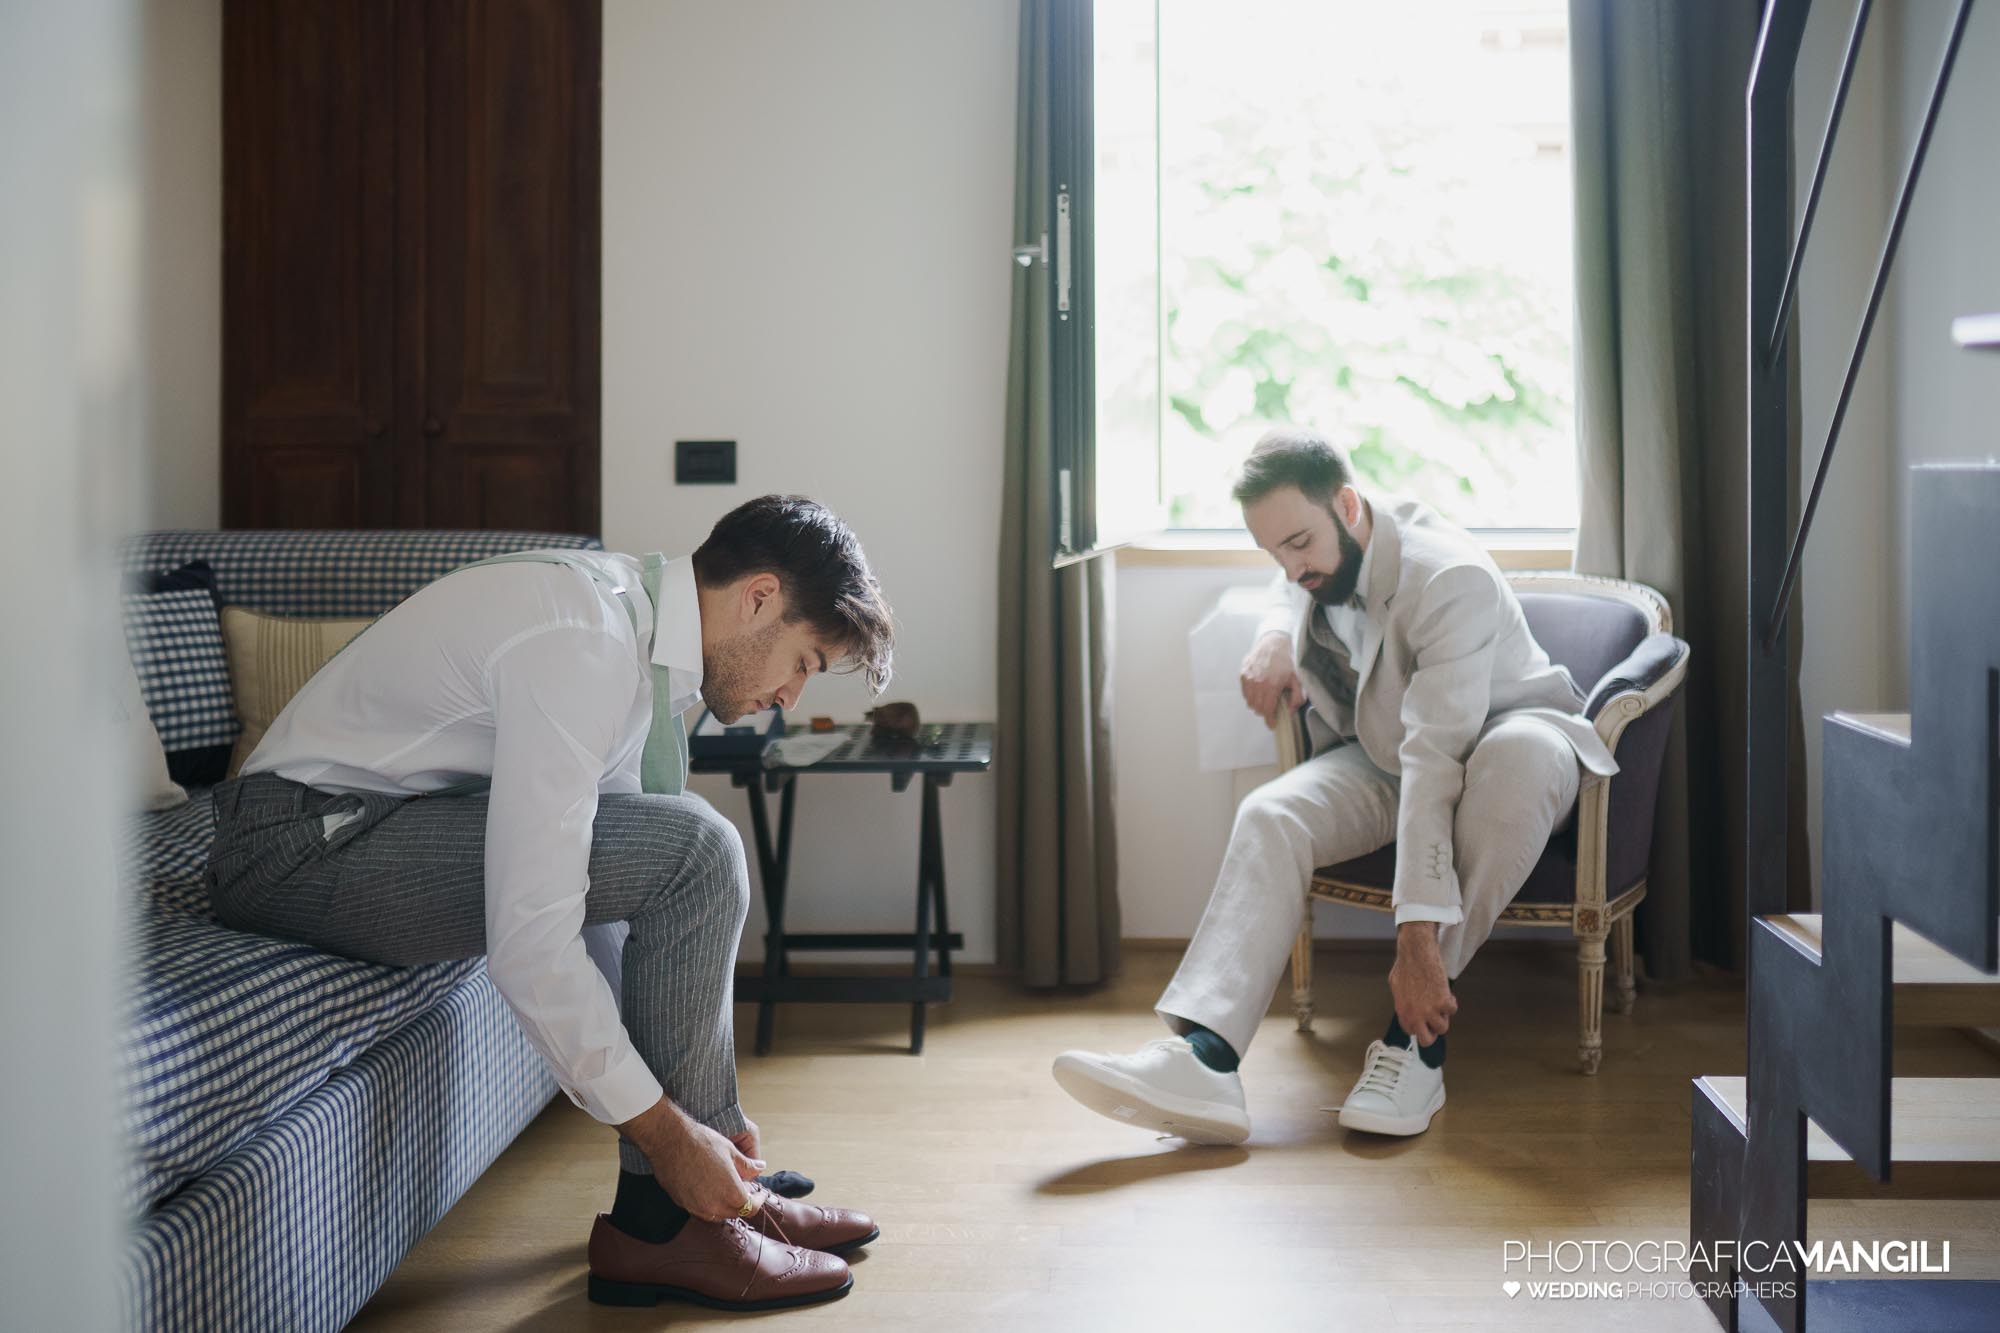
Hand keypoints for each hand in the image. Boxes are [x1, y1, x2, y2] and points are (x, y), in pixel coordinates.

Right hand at [622, 1098, 763, 1222]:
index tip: (759, 1193)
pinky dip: (710, 1204)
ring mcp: (696, 1207)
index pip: (750, 1208)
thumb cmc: (702, 1142)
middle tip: (745, 1187)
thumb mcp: (732, 1152)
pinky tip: (710, 1188)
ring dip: (726, 1205)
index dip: (758, 1200)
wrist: (669, 1140)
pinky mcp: (683, 1203)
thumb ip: (748, 1166)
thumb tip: (760, 1168)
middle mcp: (713, 1206)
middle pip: (735, 1213)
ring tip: (727, 1187)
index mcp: (730, 1193)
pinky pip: (702, 1211)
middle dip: (743, 1203)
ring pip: (718, 1214)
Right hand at [1240, 630, 1302, 728]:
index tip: (1272, 724)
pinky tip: (1258, 691)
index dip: (1270, 720)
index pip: (1267, 710)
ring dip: (1256, 704)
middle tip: (1271, 710)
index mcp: (1271, 686)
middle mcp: (1257, 683)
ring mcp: (1248, 678)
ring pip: (1249, 701)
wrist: (1273, 642)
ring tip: (1264, 700)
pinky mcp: (1243, 673)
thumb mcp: (1297, 679)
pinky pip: (1244, 692)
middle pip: (1257, 708)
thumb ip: (1297, 697)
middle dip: (1264, 712)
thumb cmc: (1286, 660)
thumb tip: (1291, 711)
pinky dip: (1250, 695)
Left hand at [1388, 922, 1457, 1044]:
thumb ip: (1403, 1002)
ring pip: (1443, 1027)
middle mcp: (1415, 1015)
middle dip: (1433, 1031)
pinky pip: (1453, 1010)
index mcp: (1402, 1012)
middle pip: (1427, 1040)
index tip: (1425, 1020)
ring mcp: (1429, 1010)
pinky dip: (1452, 1002)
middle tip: (1435, 1018)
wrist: (1416, 953)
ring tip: (1440, 1001)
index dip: (1421, 1026)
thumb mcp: (1397, 987)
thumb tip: (1408, 1010)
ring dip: (1444, 1015)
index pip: (1412, 1032)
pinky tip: (1446, 991)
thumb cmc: (1406, 965)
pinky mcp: (1442, 1002)